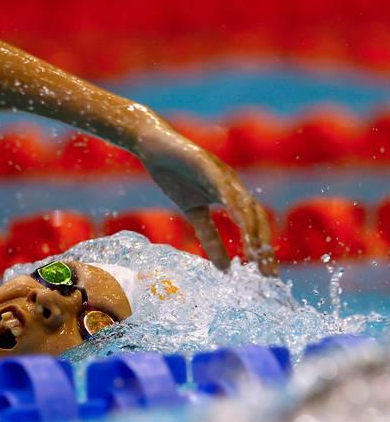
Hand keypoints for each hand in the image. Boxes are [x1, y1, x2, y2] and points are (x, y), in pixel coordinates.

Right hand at [135, 124, 278, 275]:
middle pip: (257, 219)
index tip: (266, 275)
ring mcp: (221, 174)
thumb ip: (209, 237)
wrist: (153, 146)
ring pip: (245, 206)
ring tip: (255, 254)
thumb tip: (225, 268)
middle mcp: (233, 186)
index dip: (261, 250)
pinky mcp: (206, 165)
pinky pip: (223, 188)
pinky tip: (239, 221)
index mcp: (231, 197)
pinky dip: (234, 206)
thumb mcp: (193, 212)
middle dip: (264, 247)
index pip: (253, 226)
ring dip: (253, 231)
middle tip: (268, 275)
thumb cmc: (172, 175)